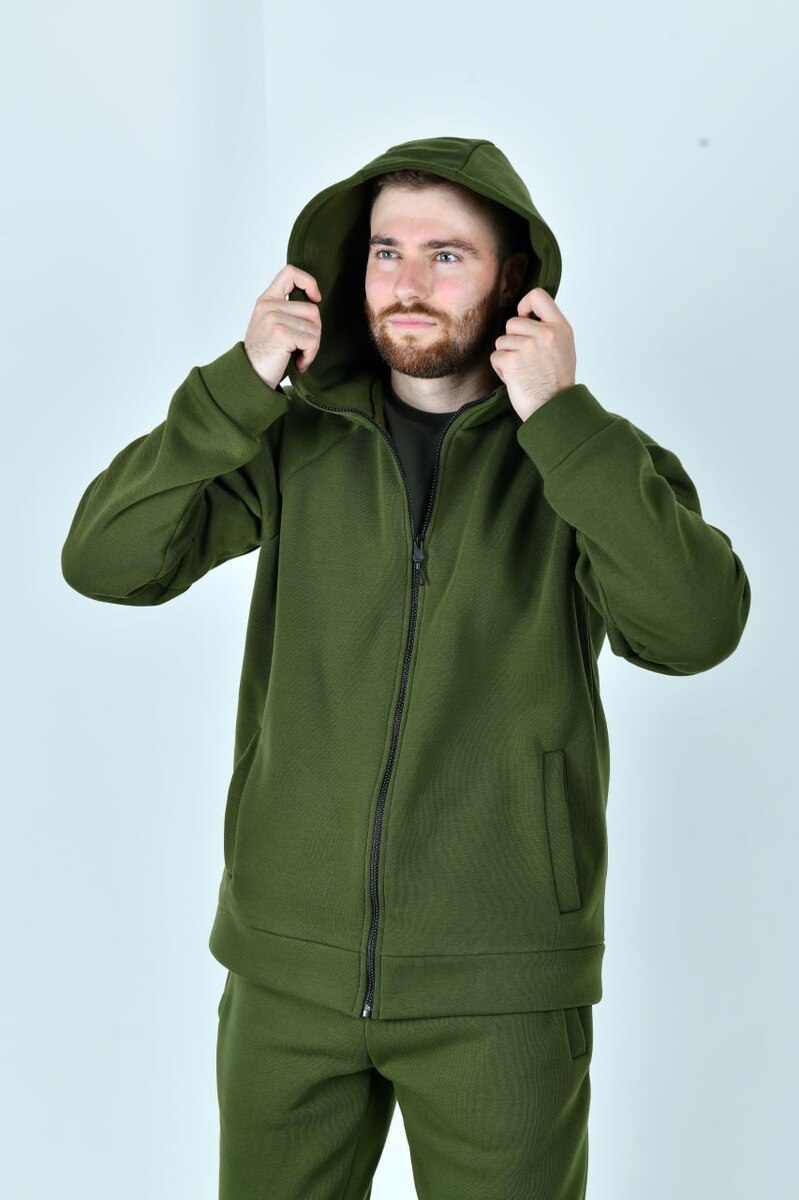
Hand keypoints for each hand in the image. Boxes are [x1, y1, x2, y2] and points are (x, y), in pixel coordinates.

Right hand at [243, 264, 321, 389]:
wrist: (250, 378)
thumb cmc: (265, 357)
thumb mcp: (272, 326)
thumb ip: (287, 312)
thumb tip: (315, 305)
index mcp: (267, 300)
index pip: (290, 273)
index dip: (309, 282)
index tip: (316, 298)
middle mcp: (269, 305)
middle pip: (313, 310)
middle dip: (314, 333)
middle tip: (302, 349)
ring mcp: (274, 318)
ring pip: (315, 328)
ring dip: (312, 348)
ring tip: (297, 357)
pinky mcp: (281, 333)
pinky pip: (312, 341)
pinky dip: (309, 356)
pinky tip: (297, 364)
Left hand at [490, 286, 576, 421]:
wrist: (554, 410)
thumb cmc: (557, 384)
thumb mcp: (564, 348)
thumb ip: (549, 330)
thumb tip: (528, 317)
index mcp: (560, 328)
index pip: (539, 295)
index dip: (525, 305)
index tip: (524, 318)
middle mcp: (545, 333)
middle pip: (513, 322)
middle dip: (513, 341)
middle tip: (525, 360)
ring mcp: (528, 346)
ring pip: (502, 341)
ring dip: (507, 357)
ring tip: (522, 372)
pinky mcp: (512, 361)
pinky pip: (496, 357)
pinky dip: (501, 370)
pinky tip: (515, 380)